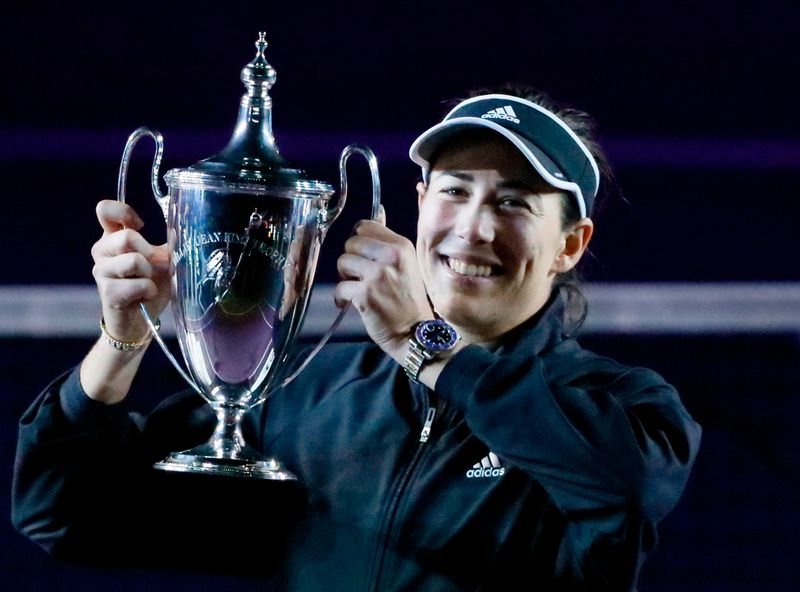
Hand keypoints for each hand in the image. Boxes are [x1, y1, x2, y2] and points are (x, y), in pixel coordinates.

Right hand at [91, 199, 170, 343]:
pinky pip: (138, 284)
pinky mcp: (108, 293)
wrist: (141, 321)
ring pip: (134, 261)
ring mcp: (101, 272)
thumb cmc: (151, 286)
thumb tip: (180, 227)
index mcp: (113, 237)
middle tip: (151, 266)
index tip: (140, 226)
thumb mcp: (164, 260)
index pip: (105, 210)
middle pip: (126, 237)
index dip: (125, 213)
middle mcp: (102, 251)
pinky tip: (144, 297)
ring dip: (150, 274)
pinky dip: (149, 291)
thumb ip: (168, 242)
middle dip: (149, 252)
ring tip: (147, 283)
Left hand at [335, 206, 432, 360]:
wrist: (415, 332)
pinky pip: (340, 287)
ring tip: (357, 289)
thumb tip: (378, 211)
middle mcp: (391, 256)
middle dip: (351, 259)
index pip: (365, 226)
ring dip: (345, 277)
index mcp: (401, 246)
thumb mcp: (405, 263)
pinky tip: (350, 304)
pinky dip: (341, 298)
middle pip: (351, 242)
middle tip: (359, 275)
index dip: (359, 241)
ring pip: (343, 262)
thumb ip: (388, 240)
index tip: (363, 256)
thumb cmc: (408, 298)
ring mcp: (377, 275)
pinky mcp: (365, 294)